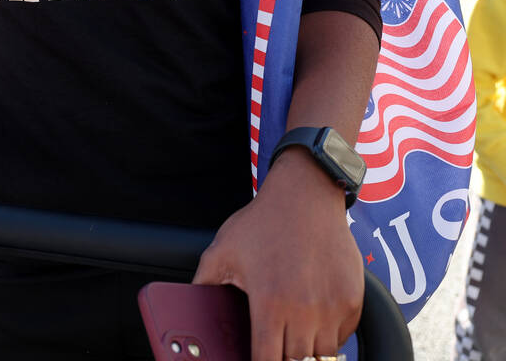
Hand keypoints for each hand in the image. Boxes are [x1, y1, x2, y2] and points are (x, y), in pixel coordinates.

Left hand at [192, 150, 362, 360]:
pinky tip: (312, 323)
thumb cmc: (262, 223)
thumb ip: (203, 283)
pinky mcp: (352, 300)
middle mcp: (304, 310)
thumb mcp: (221, 251)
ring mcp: (332, 307)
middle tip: (273, 343)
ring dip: (306, 351)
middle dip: (282, 357)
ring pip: (322, 354)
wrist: (305, 197)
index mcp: (269, 303)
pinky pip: (342, 337)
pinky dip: (329, 337)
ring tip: (292, 335)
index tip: (255, 359)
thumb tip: (187, 305)